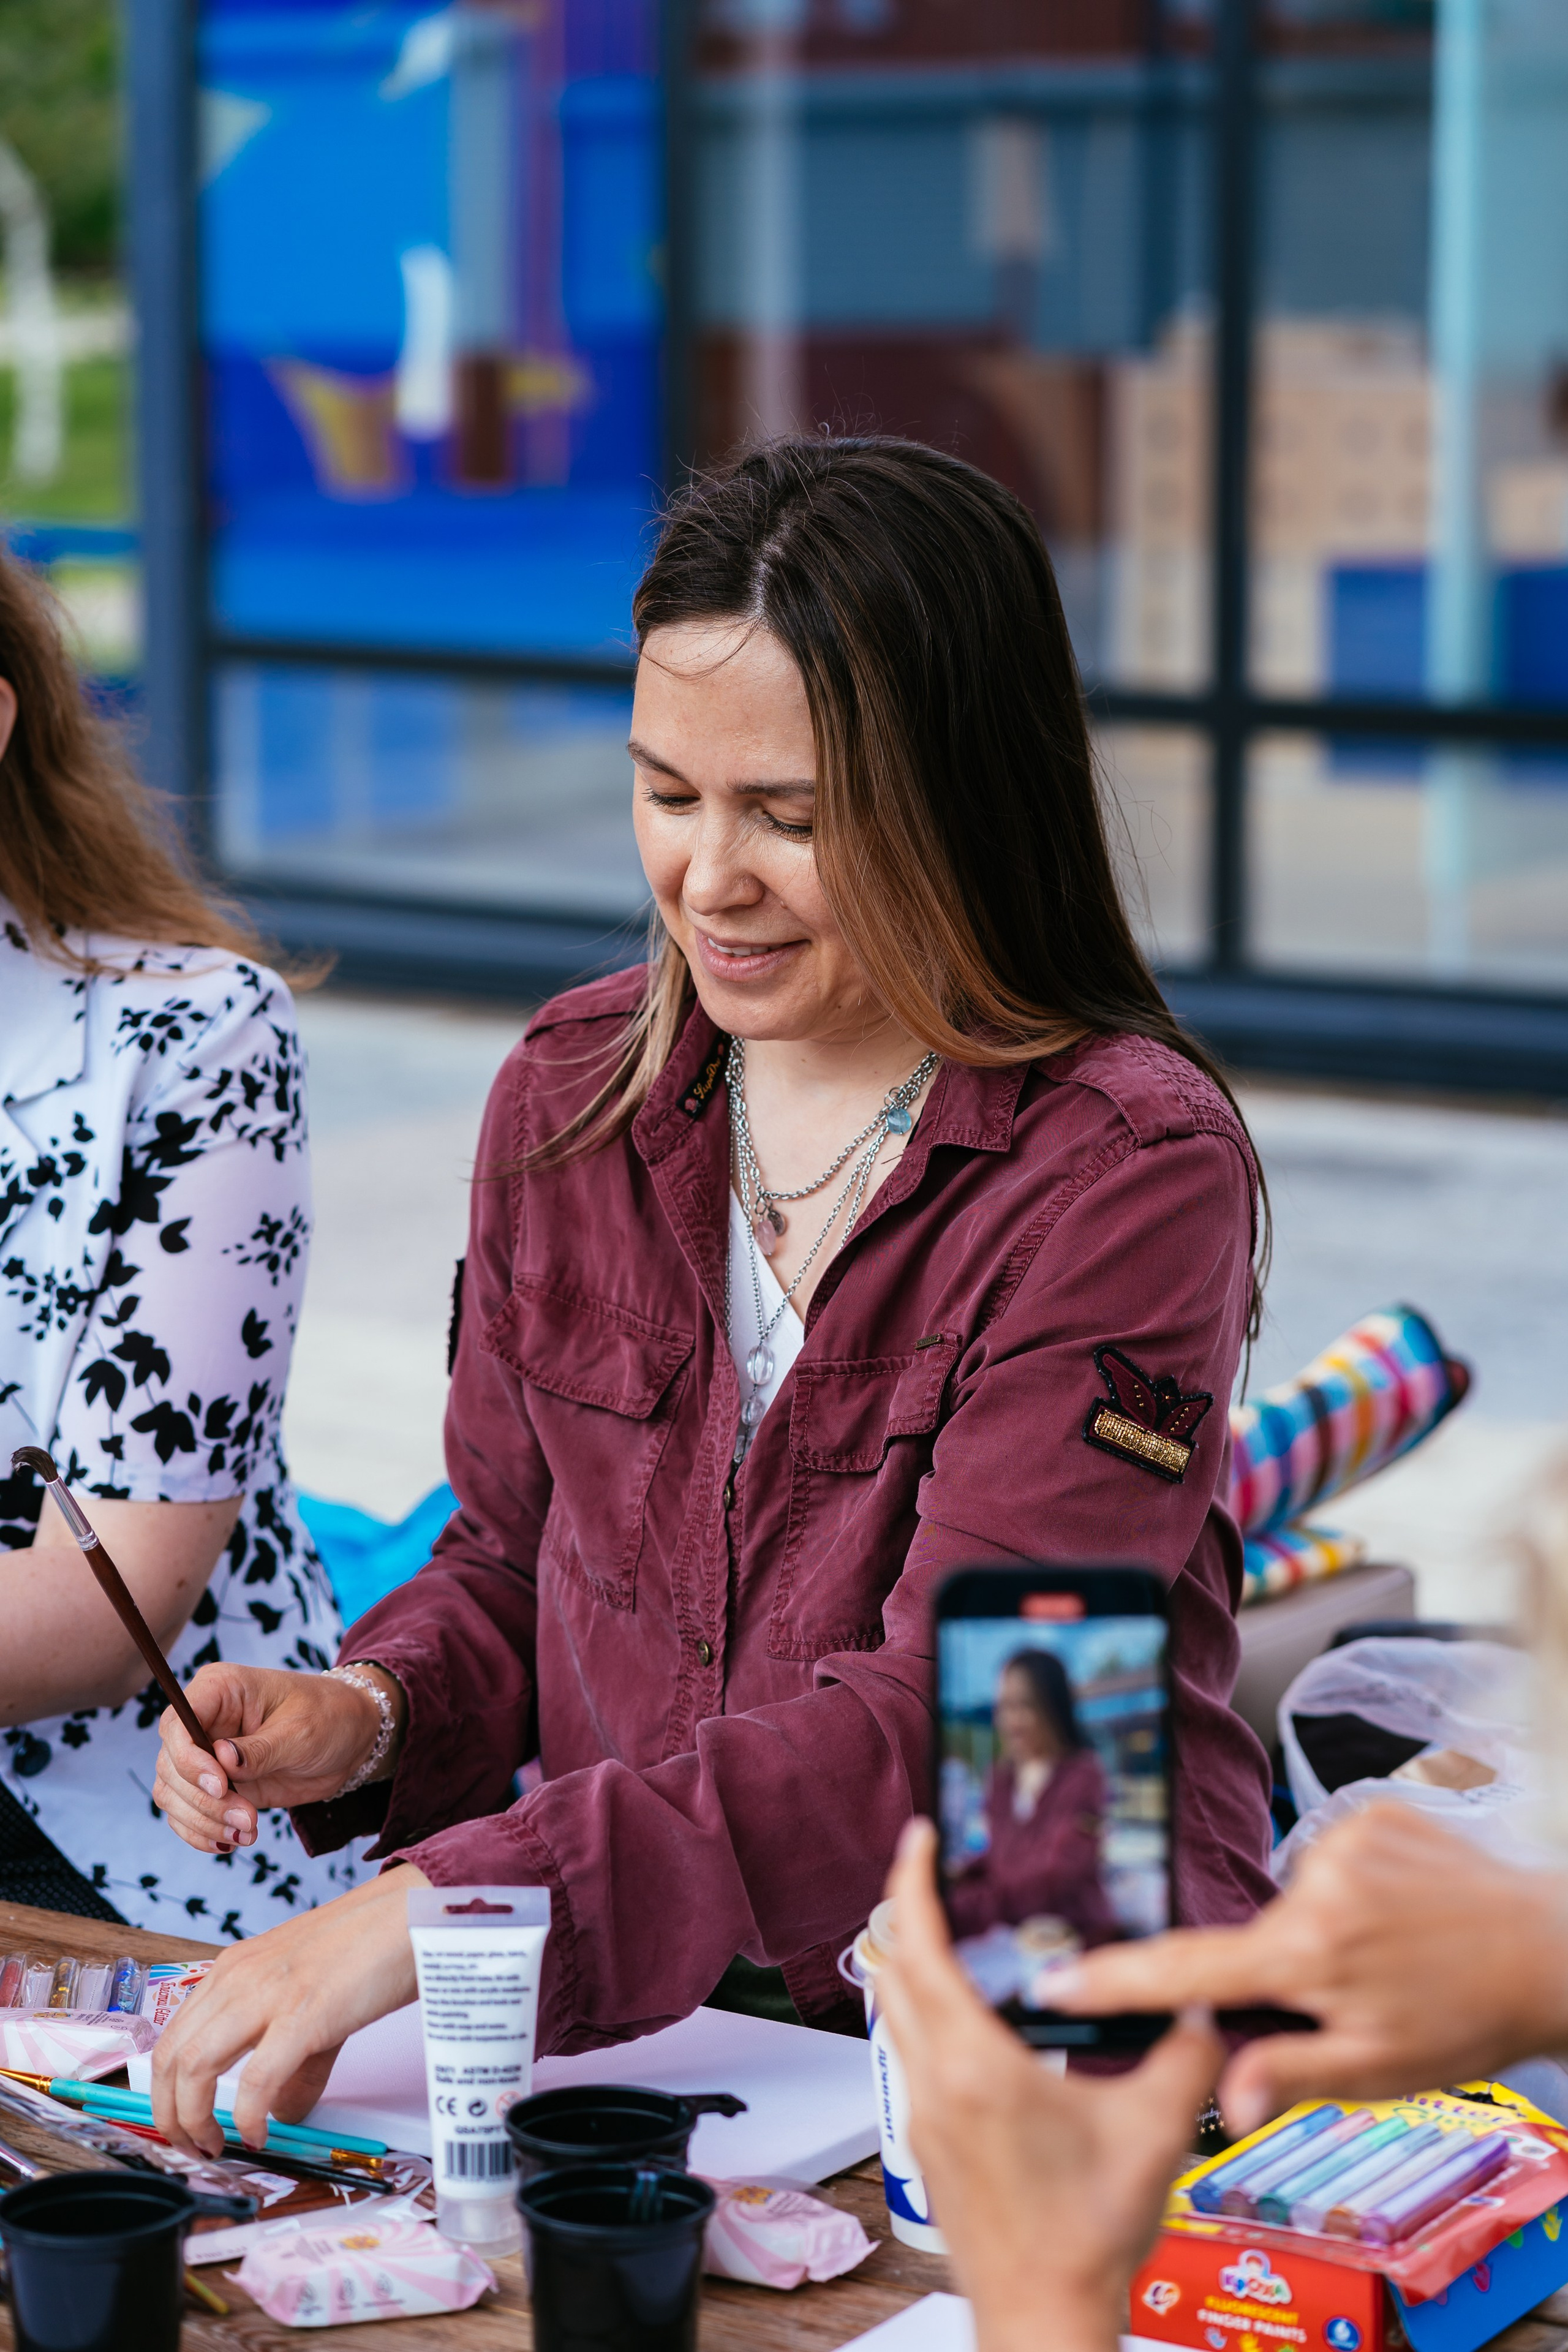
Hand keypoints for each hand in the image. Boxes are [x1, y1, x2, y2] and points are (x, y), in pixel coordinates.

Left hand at [151, 1864, 425, 2154]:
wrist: (410, 1913)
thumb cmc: (367, 1948)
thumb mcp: (310, 2000)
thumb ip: (289, 2061)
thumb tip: (278, 2113)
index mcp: (233, 1969)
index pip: (171, 2039)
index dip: (164, 2093)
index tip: (181, 2126)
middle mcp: (238, 1978)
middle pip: (169, 2058)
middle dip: (169, 2117)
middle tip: (193, 2148)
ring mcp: (268, 1994)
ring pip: (194, 2068)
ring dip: (194, 2121)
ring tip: (216, 2147)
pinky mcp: (303, 2015)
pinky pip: (255, 2081)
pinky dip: (249, 2118)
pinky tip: (260, 2134)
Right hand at [154, 1662, 400, 1851]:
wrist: (350, 1739)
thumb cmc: (329, 1716)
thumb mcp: (301, 1731)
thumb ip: (261, 1748)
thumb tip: (222, 1758)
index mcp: (219, 1689)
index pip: (177, 1724)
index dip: (188, 1759)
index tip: (221, 1786)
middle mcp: (203, 1720)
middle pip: (170, 1766)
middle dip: (204, 1801)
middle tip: (247, 1818)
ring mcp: (205, 1756)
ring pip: (173, 1794)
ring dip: (204, 1822)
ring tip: (247, 1833)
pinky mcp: (215, 1786)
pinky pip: (187, 1814)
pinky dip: (203, 1833)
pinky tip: (235, 1841)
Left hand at [877, 1821, 1221, 2351]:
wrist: (1042, 2317)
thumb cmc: (1085, 2236)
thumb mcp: (1154, 2130)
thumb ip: (1187, 2054)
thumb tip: (1204, 2003)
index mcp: (974, 2064)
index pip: (920, 1946)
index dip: (913, 1881)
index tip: (919, 1837)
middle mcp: (934, 2082)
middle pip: (890, 1970)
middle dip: (905, 1910)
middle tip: (934, 1870)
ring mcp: (923, 2115)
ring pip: (893, 2012)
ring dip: (909, 1963)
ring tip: (950, 1931)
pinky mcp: (928, 2142)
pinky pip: (908, 2053)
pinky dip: (922, 2012)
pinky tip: (967, 2017)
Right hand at [1049, 1804, 1567, 2134]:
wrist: (1550, 1951)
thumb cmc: (1468, 2019)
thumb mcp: (1377, 2070)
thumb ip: (1290, 2074)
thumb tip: (1223, 2094)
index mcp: (1307, 1953)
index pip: (1185, 1968)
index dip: (1115, 1977)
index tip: (1057, 1978)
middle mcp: (1316, 1883)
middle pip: (1254, 1934)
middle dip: (1280, 1967)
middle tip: (1347, 1995)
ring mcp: (1344, 1836)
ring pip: (1295, 1896)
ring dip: (1321, 1928)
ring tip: (1387, 1955)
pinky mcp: (1371, 1810)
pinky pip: (1331, 1856)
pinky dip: (1351, 1887)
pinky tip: (1399, 1911)